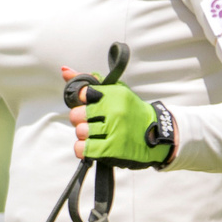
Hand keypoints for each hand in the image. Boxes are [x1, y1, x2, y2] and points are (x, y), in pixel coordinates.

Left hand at [59, 68, 173, 166]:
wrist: (158, 134)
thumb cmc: (132, 112)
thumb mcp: (116, 91)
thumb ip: (89, 81)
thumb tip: (64, 71)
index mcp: (114, 95)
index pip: (82, 93)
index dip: (81, 100)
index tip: (88, 104)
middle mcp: (114, 111)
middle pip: (76, 115)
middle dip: (80, 119)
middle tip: (91, 121)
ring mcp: (113, 131)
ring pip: (80, 132)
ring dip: (84, 134)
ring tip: (95, 134)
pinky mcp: (112, 150)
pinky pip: (82, 148)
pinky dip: (82, 148)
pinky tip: (91, 145)